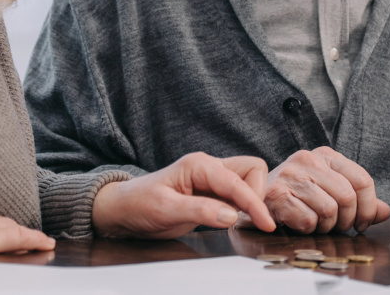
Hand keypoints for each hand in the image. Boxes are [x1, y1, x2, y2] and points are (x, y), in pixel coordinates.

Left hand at [91, 152, 275, 238]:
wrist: (124, 210)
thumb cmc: (139, 204)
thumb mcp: (166, 209)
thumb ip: (200, 211)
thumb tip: (232, 215)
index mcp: (199, 165)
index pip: (237, 181)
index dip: (254, 203)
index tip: (265, 223)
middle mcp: (208, 167)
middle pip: (251, 169)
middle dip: (257, 193)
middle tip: (252, 220)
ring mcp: (211, 180)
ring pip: (248, 180)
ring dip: (252, 199)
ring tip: (247, 221)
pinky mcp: (211, 194)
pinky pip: (238, 194)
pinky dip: (245, 206)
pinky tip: (238, 220)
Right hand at [264, 147, 389, 233]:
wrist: (255, 196)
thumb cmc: (298, 194)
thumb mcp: (330, 189)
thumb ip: (359, 200)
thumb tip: (386, 212)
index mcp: (325, 155)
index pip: (363, 180)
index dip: (368, 207)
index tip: (362, 223)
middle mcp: (308, 160)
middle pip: (348, 197)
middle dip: (347, 220)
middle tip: (338, 227)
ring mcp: (291, 175)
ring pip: (329, 211)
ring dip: (327, 226)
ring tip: (318, 224)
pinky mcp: (277, 195)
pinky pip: (308, 221)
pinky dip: (308, 229)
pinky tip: (300, 223)